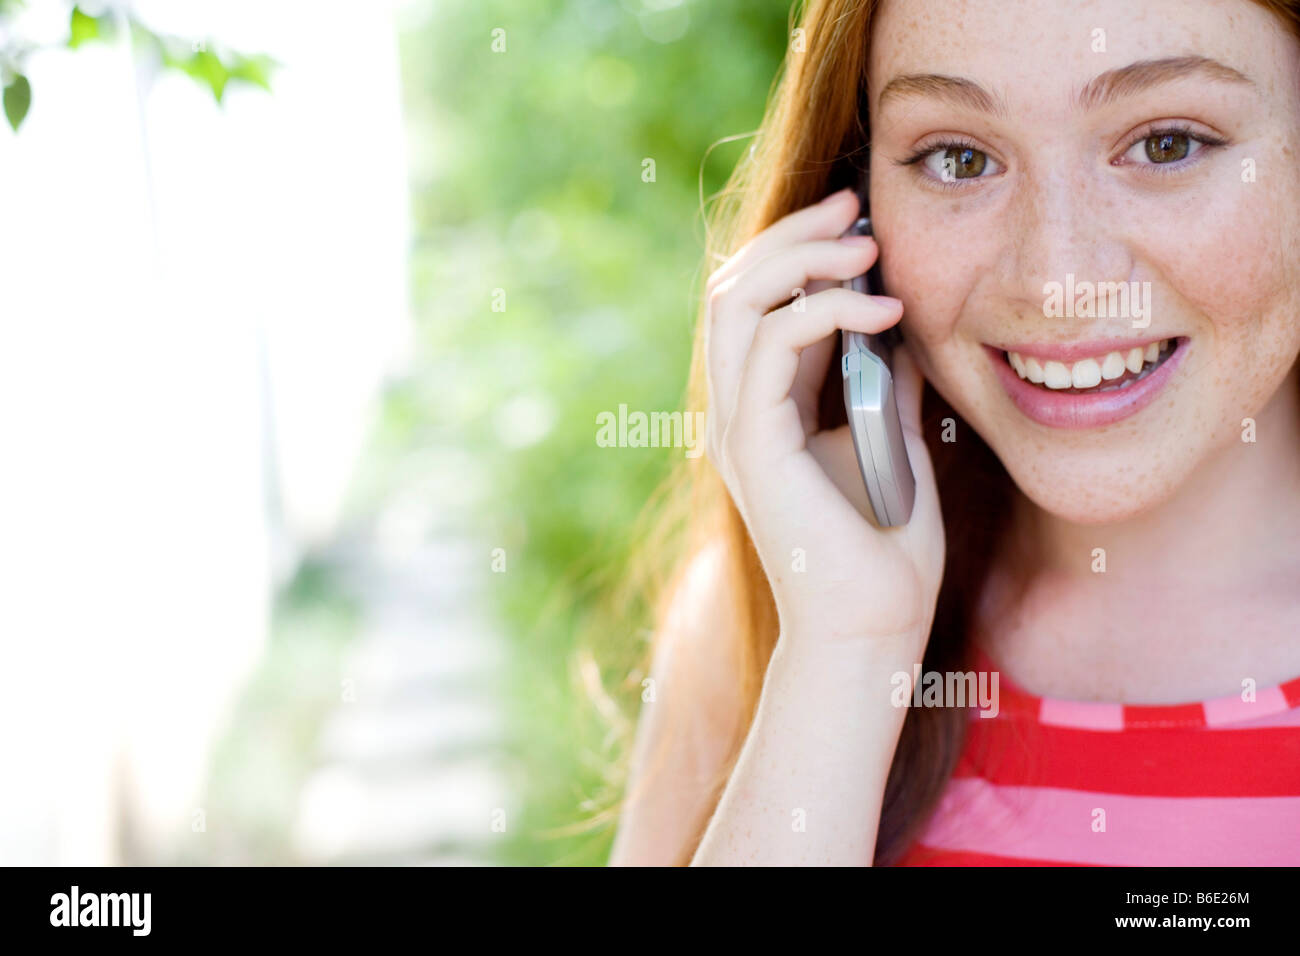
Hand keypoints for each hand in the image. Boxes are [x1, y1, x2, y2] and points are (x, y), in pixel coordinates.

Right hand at [704, 189, 944, 647]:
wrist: (873, 628)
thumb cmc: (885, 551)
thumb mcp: (894, 443)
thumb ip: (888, 385)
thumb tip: (905, 329)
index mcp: (765, 409)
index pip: (756, 303)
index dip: (798, 247)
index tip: (857, 213)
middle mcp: (739, 412)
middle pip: (731, 287)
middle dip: (791, 234)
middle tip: (853, 204)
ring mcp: (739, 428)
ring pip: (733, 304)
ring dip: (799, 259)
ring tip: (865, 245)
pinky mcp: (755, 446)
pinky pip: (766, 347)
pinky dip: (821, 310)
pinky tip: (883, 310)